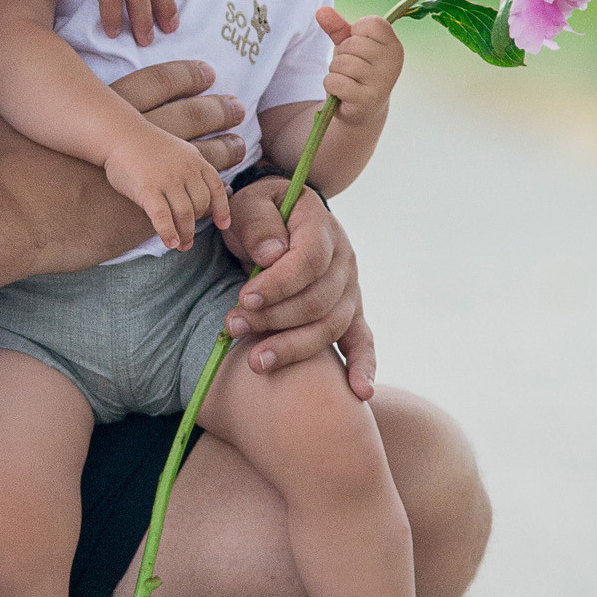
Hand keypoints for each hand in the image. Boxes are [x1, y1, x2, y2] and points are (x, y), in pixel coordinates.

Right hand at [0, 60, 243, 272]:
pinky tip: (219, 204)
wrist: (19, 211)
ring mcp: (141, 175)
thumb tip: (28, 92)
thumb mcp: (20, 120)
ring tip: (240, 147)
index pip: (156, 84)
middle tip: (238, 108)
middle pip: (187, 116)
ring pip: (195, 158)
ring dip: (221, 152)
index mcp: (105, 111)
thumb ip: (38, 110)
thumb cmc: (11, 168)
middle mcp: (131, 137)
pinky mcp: (143, 210)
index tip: (207, 72)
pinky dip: (204, 203)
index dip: (184, 76)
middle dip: (216, 110)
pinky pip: (184, 205)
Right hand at [100, 119, 232, 251]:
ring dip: (185, 234)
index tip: (222, 225)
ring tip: (181, 246)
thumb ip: (194, 168)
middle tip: (189, 239)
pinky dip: (168, 232)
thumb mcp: (179, 150)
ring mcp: (167, 179)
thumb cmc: (146, 146)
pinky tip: (170, 242)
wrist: (118, 134)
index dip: (222, 209)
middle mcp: (185, 170)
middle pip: (201, 205)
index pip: (216, 188)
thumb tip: (211, 189)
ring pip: (185, 214)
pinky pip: (163, 217)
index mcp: (194, 160)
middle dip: (197, 225)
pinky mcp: (147, 189)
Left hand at [221, 176, 375, 393]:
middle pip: (317, 300)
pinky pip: (362, 341)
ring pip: (330, 326)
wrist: (279, 218)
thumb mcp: (249, 204)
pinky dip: (364, 366)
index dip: (278, 283)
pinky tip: (360, 392)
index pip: (308, 261)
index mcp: (321, 227)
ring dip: (293, 347)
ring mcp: (350, 289)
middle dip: (273, 318)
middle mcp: (344, 260)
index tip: (245, 298)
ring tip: (255, 361)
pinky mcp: (350, 313)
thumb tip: (271, 256)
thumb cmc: (259, 213)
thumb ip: (258, 224)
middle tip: (232, 326)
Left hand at [316, 7, 403, 123]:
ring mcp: (382, 83)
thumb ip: (337, 26)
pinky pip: (336, 82)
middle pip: (353, 44)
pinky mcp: (367, 101)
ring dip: (335, 71)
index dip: (356, 32)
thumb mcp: (349, 45)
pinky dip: (331, 85)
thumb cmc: (357, 71)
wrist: (362, 109)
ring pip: (342, 63)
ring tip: (347, 80)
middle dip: (342, 54)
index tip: (359, 46)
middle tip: (351, 68)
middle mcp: (393, 63)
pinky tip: (342, 92)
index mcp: (393, 46)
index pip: (371, 23)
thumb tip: (321, 11)